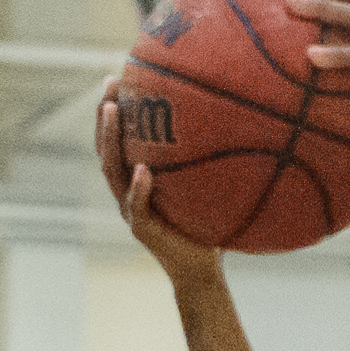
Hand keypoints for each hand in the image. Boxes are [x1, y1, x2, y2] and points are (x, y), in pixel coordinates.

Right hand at [96, 78, 222, 288]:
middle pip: (107, 148)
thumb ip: (215, 162)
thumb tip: (244, 124)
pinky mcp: (141, 230)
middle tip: (110, 84)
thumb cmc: (209, 229)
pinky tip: (143, 170)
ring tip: (114, 112)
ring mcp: (131, 210)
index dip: (115, 111)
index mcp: (139, 180)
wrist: (202, 272)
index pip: (121, 140)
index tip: (119, 78)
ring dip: (111, 140)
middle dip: (105, 115)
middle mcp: (129, 192)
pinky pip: (137, 206)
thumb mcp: (211, 190)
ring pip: (112, 171)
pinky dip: (138, 188)